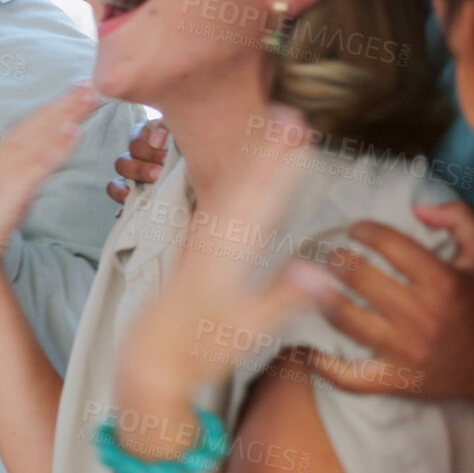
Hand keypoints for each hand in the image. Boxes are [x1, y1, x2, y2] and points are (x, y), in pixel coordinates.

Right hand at [0, 85, 102, 285]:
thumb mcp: (18, 177)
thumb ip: (35, 160)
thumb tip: (58, 144)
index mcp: (8, 147)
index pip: (38, 119)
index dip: (60, 102)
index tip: (82, 86)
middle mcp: (8, 151)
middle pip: (42, 121)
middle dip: (66, 102)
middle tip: (90, 83)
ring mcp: (10, 167)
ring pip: (43, 136)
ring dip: (65, 115)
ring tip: (87, 99)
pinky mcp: (16, 186)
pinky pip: (40, 163)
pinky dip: (57, 146)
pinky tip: (73, 132)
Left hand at [111, 105, 326, 456]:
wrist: (149, 359)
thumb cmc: (198, 350)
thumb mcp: (247, 330)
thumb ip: (284, 298)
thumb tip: (324, 273)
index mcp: (227, 253)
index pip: (262, 198)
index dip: (281, 165)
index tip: (298, 135)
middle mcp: (212, 239)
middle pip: (245, 183)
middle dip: (268, 149)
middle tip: (288, 113)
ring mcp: (200, 242)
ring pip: (230, 189)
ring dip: (251, 159)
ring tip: (269, 129)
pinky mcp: (193, 251)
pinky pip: (219, 203)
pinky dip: (235, 182)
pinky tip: (242, 175)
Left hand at [302, 199, 473, 405]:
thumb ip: (460, 219)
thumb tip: (418, 209)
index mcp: (442, 282)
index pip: (389, 245)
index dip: (364, 230)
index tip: (355, 229)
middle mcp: (420, 316)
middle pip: (359, 278)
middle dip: (336, 260)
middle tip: (330, 255)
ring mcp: (405, 351)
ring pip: (346, 320)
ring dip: (322, 298)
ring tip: (316, 285)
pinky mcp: (397, 381)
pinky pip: (349, 378)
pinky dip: (322, 365)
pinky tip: (308, 348)